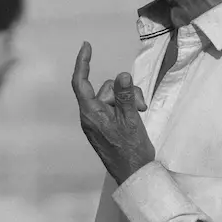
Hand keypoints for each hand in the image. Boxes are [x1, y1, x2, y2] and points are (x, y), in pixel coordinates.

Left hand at [71, 42, 155, 184]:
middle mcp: (90, 116)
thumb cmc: (131, 150)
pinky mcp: (104, 127)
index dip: (83, 62)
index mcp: (90, 113)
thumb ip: (127, 96)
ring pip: (112, 97)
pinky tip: (137, 116)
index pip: (80, 82)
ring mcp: (97, 122)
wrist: (134, 175)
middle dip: (123, 91)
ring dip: (128, 100)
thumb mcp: (132, 119)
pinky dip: (126, 108)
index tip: (87, 46)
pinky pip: (114, 108)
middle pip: (104, 89)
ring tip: (140, 113)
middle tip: (141, 106)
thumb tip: (122, 75)